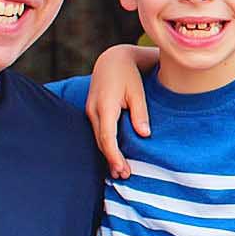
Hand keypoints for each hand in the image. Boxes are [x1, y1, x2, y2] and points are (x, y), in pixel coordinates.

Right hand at [85, 45, 154, 178]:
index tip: (122, 169)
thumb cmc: (128, 75)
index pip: (107, 137)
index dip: (114, 155)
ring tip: (120, 171)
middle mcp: (93, 110)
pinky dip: (105, 145)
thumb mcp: (138, 92)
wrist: (112, 60)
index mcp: (105, 106)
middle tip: (125, 176)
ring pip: (97, 138)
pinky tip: (113, 156)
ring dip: (108, 155)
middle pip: (101, 141)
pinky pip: (98, 132)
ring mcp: (90, 111)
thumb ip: (140, 113)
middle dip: (111, 160)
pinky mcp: (92, 112)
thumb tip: (144, 135)